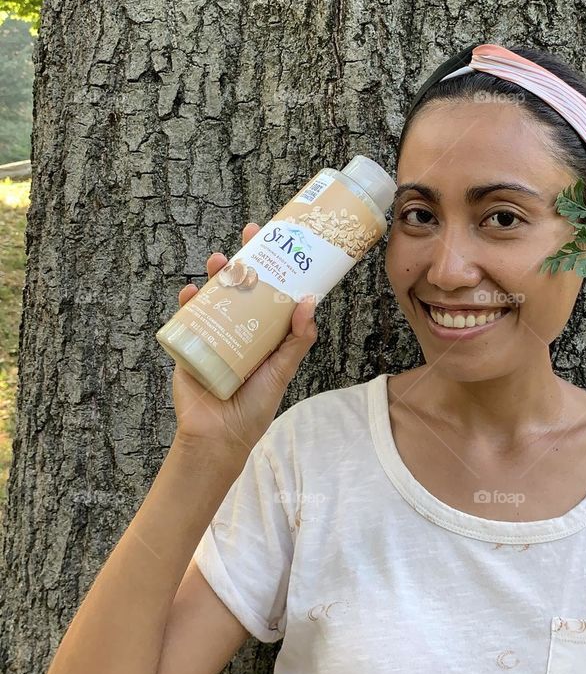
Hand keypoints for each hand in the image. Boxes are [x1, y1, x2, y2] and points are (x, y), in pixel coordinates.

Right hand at [172, 222, 318, 463]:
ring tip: (219, 261)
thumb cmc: (255, 406)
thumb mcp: (282, 370)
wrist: (220, 437)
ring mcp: (212, 334)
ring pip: (212, 296)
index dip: (271, 265)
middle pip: (239, 286)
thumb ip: (297, 340)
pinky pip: (186, 319)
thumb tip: (310, 302)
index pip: (268, 290)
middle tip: (248, 236)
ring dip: (214, 275)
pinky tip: (191, 293)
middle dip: (242, 259)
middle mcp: (237, 327)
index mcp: (261, 331)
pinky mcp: (189, 345)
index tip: (278, 238)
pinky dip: (187, 303)